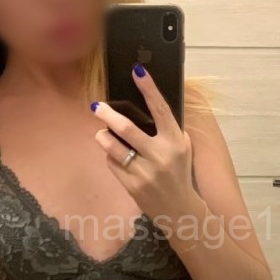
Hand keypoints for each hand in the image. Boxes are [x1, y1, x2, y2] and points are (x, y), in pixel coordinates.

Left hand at [90, 63, 196, 223]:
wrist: (180, 209)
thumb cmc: (179, 173)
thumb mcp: (182, 148)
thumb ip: (168, 129)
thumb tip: (148, 103)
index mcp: (176, 141)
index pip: (161, 110)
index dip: (149, 88)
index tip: (137, 70)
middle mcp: (161, 155)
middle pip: (128, 129)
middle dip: (108, 115)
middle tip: (96, 106)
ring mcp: (146, 172)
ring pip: (114, 147)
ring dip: (103, 137)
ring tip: (101, 133)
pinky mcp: (133, 186)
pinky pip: (113, 164)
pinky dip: (110, 157)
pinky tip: (114, 156)